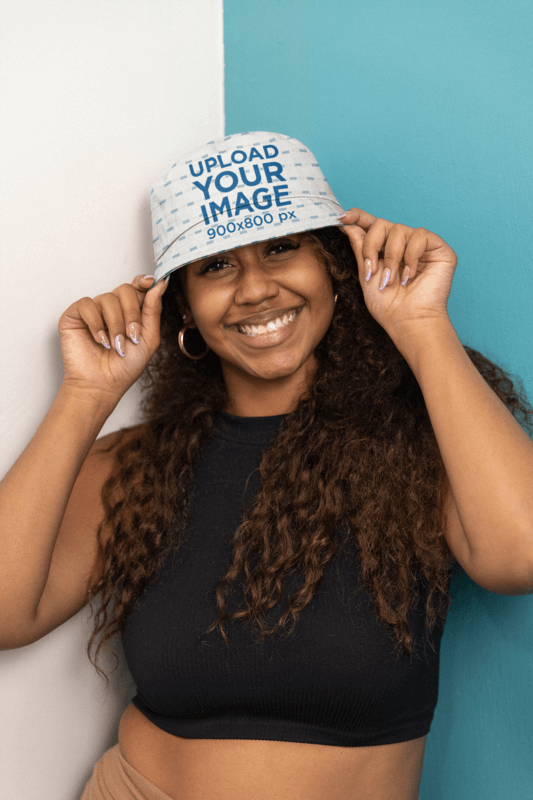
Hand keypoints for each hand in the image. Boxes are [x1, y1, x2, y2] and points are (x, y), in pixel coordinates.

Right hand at [58, 275, 168, 404]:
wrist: (102, 384)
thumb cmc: (125, 367)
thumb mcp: (149, 338)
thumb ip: (153, 310)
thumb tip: (158, 284)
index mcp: (130, 312)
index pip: (136, 287)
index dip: (143, 282)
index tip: (150, 282)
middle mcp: (112, 308)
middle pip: (125, 290)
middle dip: (131, 314)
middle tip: (132, 336)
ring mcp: (93, 311)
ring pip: (107, 298)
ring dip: (115, 324)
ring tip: (114, 344)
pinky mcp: (75, 315)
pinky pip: (87, 305)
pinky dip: (96, 323)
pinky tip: (99, 339)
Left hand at [338, 208, 457, 344]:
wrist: (408, 321)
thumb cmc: (388, 305)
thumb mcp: (366, 274)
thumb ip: (360, 248)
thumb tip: (348, 224)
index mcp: (385, 249)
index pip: (372, 225)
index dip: (358, 216)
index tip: (343, 216)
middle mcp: (403, 244)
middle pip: (382, 223)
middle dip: (372, 245)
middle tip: (371, 270)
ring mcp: (421, 245)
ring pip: (399, 229)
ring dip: (391, 257)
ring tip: (392, 280)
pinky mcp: (439, 248)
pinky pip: (420, 236)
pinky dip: (411, 256)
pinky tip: (410, 276)